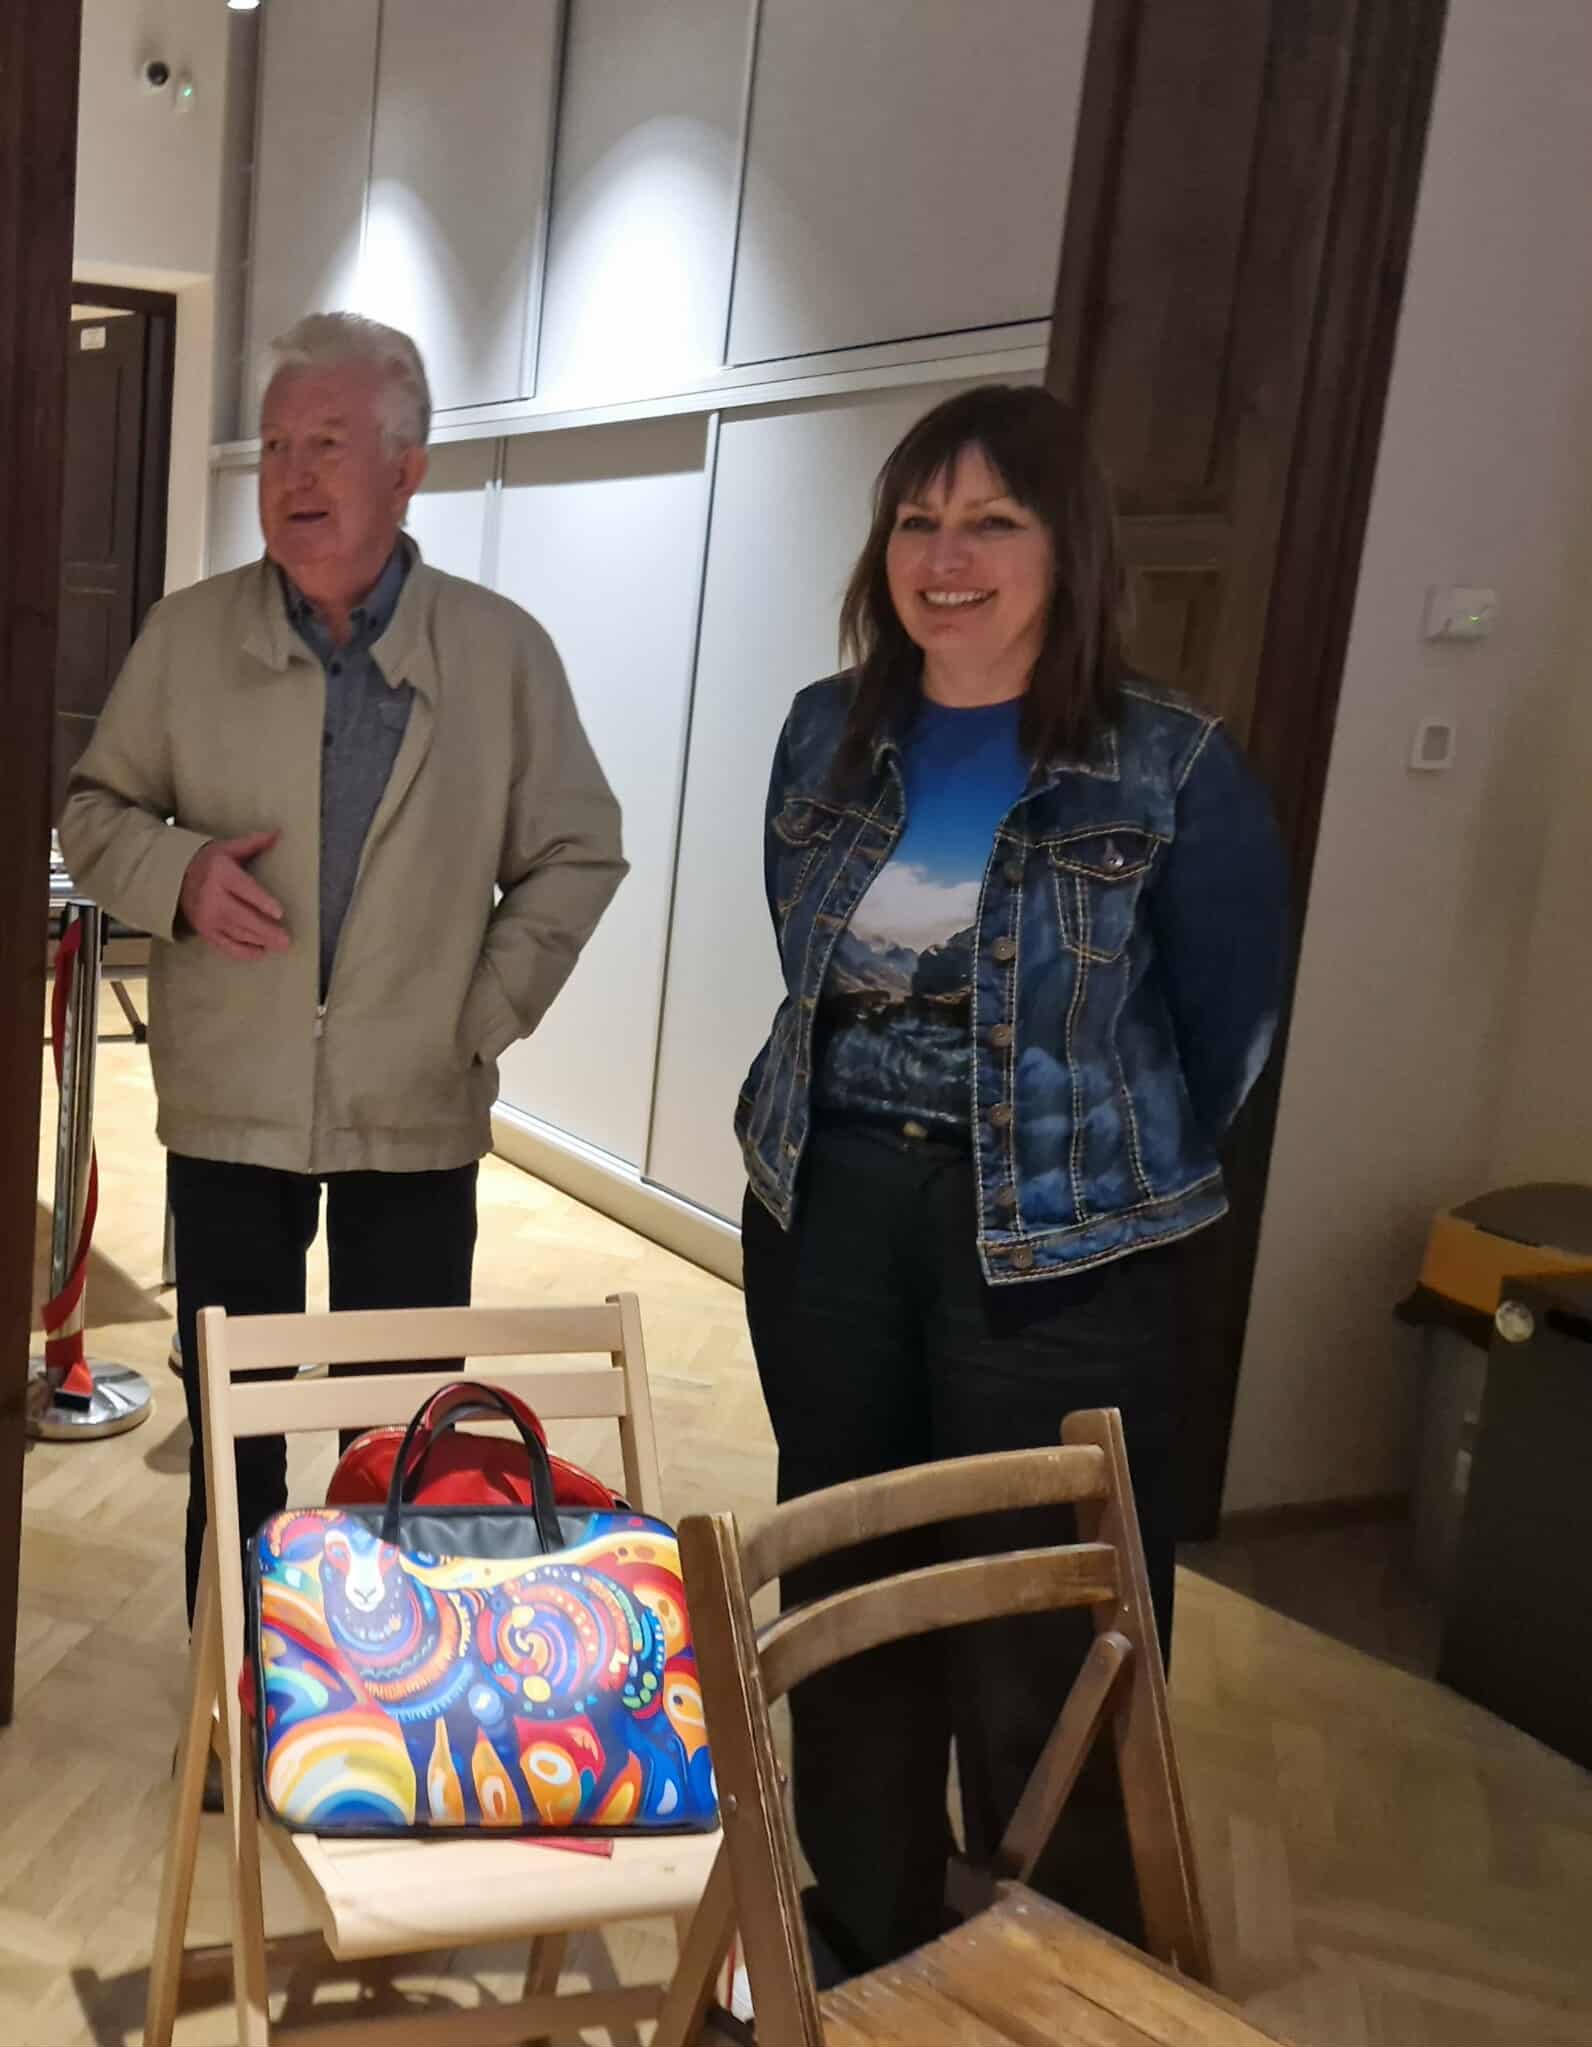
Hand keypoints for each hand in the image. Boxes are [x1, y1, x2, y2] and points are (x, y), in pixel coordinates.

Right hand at [179, 831, 289, 960]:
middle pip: (242, 917)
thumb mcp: (227, 848)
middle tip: (286, 940)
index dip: (261, 901)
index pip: (244, 889)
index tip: (279, 913)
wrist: (174, 879)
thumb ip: (253, 843)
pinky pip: (225, 946)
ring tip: (280, 946)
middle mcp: (212, 897)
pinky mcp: (205, 931)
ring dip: (259, 941)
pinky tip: (261, 952)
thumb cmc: (208, 862)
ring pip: (237, 933)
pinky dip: (244, 952)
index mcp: (220, 874)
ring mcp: (207, 917)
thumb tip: (278, 833)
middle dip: (265, 930)